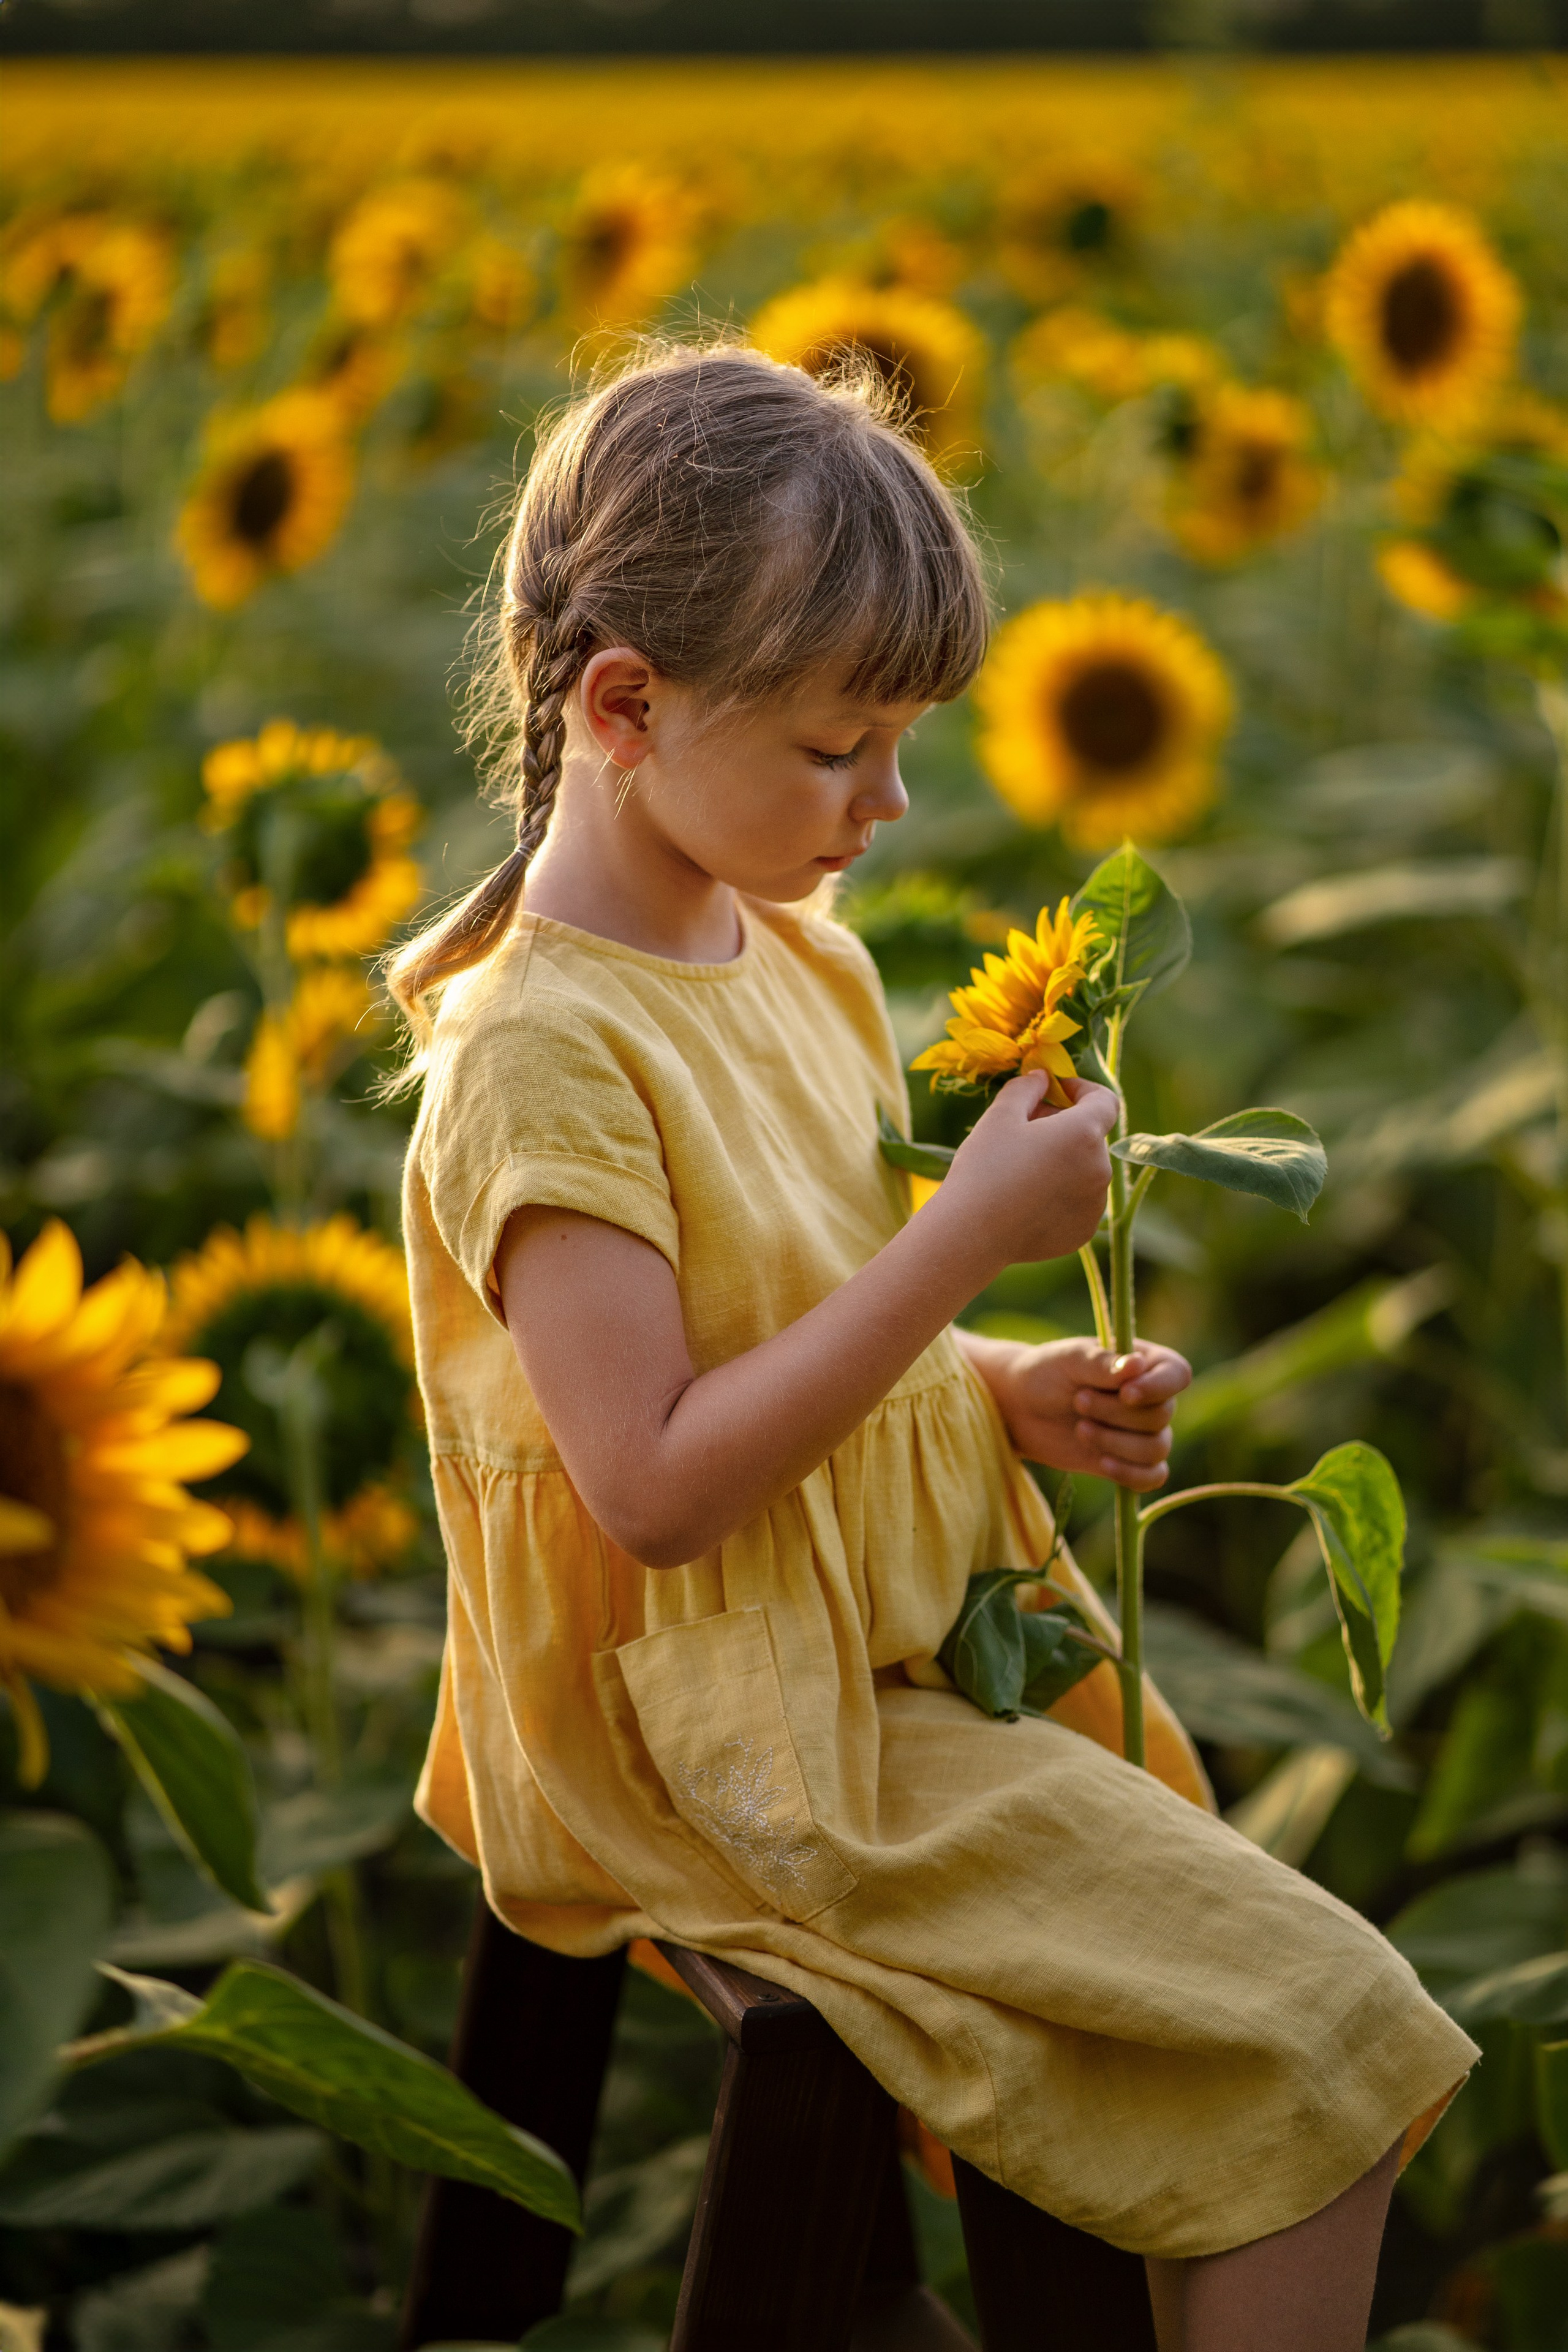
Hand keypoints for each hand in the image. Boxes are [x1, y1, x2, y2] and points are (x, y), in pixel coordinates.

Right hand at [933, 1072, 1118, 1274]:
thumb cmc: (984, 1168)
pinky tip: (1026, 1200)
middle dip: (1063, 1127)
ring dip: (1062, 1162)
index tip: (1055, 1092)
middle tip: (1022, 1132)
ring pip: (1084, 1170)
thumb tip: (1043, 1078)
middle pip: (1090, 1136)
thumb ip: (1027, 1087)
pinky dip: (1060, 1194)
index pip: (1105, 1100)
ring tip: (1021, 1170)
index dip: (1082, 1089)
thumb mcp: (1000, 1115)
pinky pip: (1078, 1202)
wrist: (971, 1234)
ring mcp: (1095, 1204)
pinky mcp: (1083, 1231)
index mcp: (1084, 1134)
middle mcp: (1100, 1169)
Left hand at [965, 1333, 1191, 1491]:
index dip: (1158, 1388)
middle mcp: (1151, 1397)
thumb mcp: (1070, 1360)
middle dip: (1116, 1413)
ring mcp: (1142, 1431)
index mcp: (1146, 1362)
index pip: (1177, 1374)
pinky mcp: (1129, 1461)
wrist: (1021, 1407)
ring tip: (1080, 1428)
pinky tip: (1102, 1464)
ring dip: (1116, 1442)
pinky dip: (1131, 1474)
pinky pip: (1152, 1477)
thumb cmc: (1047, 1372)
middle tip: (1078, 1401)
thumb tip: (1137, 1364)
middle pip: (1161, 1416)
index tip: (1125, 1393)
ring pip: (1157, 1448)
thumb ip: (1102, 1363)